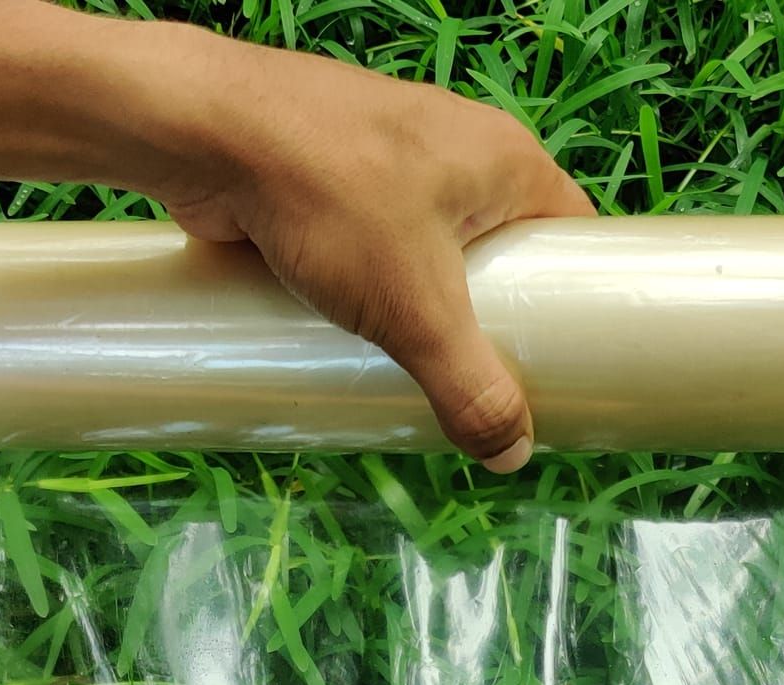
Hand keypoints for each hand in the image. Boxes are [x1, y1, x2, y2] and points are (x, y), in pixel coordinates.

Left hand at [127, 25, 594, 471]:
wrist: (205, 131)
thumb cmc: (329, 195)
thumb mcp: (415, 310)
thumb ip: (469, 387)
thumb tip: (512, 454)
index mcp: (506, 160)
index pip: (573, 234)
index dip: (579, 298)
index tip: (571, 361)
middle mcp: (456, 150)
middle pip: (500, 252)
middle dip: (491, 319)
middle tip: (487, 385)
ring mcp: (389, 161)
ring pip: (428, 253)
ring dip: (423, 308)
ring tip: (418, 370)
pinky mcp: (329, 179)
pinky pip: (369, 248)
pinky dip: (367, 291)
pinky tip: (354, 337)